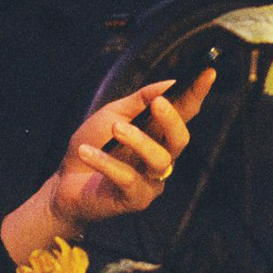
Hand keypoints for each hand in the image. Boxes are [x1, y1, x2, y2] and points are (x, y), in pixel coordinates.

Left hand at [4, 69, 215, 258]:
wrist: (64, 181)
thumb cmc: (93, 143)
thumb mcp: (113, 114)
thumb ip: (140, 100)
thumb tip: (169, 83)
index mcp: (159, 133)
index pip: (185, 112)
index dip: (198, 93)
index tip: (208, 72)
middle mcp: (161, 157)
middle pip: (180, 139)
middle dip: (173, 120)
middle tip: (158, 103)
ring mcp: (151, 181)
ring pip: (159, 160)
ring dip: (138, 141)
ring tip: (115, 129)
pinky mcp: (135, 200)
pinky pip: (128, 179)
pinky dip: (106, 163)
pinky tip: (86, 151)